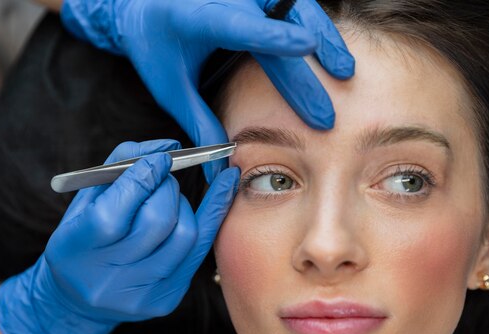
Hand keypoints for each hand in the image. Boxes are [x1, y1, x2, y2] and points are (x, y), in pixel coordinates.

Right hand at [0, 140, 238, 333]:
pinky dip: (212, 216)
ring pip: (184, 236)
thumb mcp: (86, 198)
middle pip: (156, 222)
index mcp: (75, 249)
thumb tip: (168, 146)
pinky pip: (199, 251)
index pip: (113, 213)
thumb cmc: (83, 238)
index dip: (143, 179)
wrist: (79, 300)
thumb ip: (121, 164)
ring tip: (170, 198)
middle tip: (164, 177)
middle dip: (167, 189)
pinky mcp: (166, 299)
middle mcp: (107, 278)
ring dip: (184, 205)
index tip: (160, 159)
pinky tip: (224, 189)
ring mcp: (139, 293)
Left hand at [61, 0, 354, 180]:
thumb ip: (198, 121)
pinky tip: (330, 50)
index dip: (274, 36)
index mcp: (196, 15)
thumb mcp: (170, 87)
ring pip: (295, 5)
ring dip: (324, 37)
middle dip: (305, 73)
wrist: (144, 5)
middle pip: (278, 26)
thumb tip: (218, 163)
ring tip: (344, 70)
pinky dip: (315, 25)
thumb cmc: (155, 45)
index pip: (240, 26)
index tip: (305, 46)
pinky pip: (293, 4)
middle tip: (324, 115)